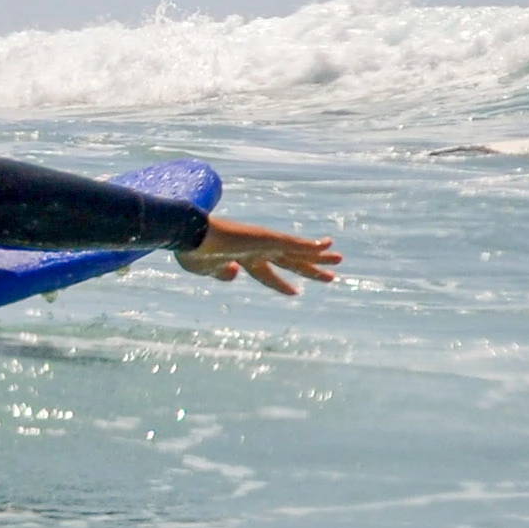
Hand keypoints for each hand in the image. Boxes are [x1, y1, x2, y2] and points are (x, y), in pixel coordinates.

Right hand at [175, 216, 340, 295]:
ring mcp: (263, 242)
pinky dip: (310, 245)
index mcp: (241, 258)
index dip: (281, 284)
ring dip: (319, 256)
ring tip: (339, 259)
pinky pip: (293, 242)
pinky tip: (326, 245)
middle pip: (290, 261)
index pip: (267, 273)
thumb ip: (220, 274)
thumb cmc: (192, 252)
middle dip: (310, 269)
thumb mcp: (205, 270)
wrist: (189, 235)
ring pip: (298, 250)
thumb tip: (232, 275)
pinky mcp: (266, 237)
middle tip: (330, 276)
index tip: (295, 292)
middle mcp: (256, 249)